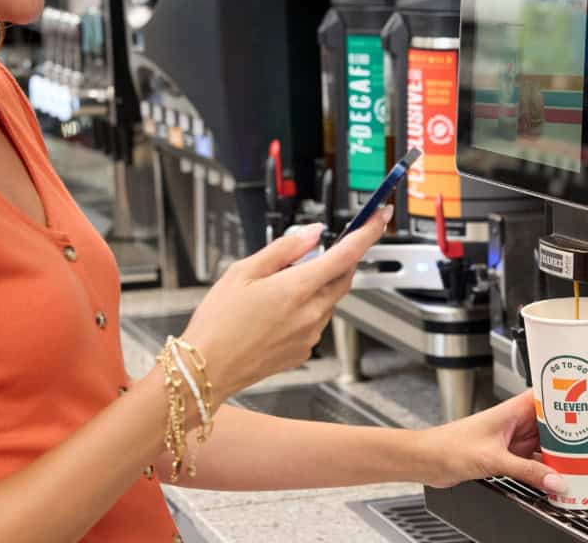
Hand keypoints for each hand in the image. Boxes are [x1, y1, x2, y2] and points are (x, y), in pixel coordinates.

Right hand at [177, 206, 392, 397]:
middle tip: (317, 251)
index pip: (347, 254)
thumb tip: (312, 234)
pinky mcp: (305, 350)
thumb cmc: (218, 323)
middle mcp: (311, 313)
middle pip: (343, 278)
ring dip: (317, 286)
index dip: (368, 232)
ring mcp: (311, 335)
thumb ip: (283, 249)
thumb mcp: (243, 272)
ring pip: (329, 300)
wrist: (207, 369)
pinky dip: (306, 309)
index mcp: (297, 288)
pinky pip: (316, 321)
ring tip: (277, 289)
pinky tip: (275, 313)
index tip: (380, 217)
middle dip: (340, 260)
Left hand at [416, 392, 564, 494]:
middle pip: (552, 422)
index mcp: (513, 409)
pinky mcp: (508, 455)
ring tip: (582, 459)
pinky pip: (535, 460)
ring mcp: (513, 439)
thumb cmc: (449, 446)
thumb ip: (527, 472)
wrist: (428, 460)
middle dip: (571, 430)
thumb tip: (556, 480)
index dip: (569, 397)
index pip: (548, 395)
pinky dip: (546, 467)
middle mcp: (515, 421)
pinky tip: (558, 475)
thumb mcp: (494, 459)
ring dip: (560, 450)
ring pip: (546, 441)